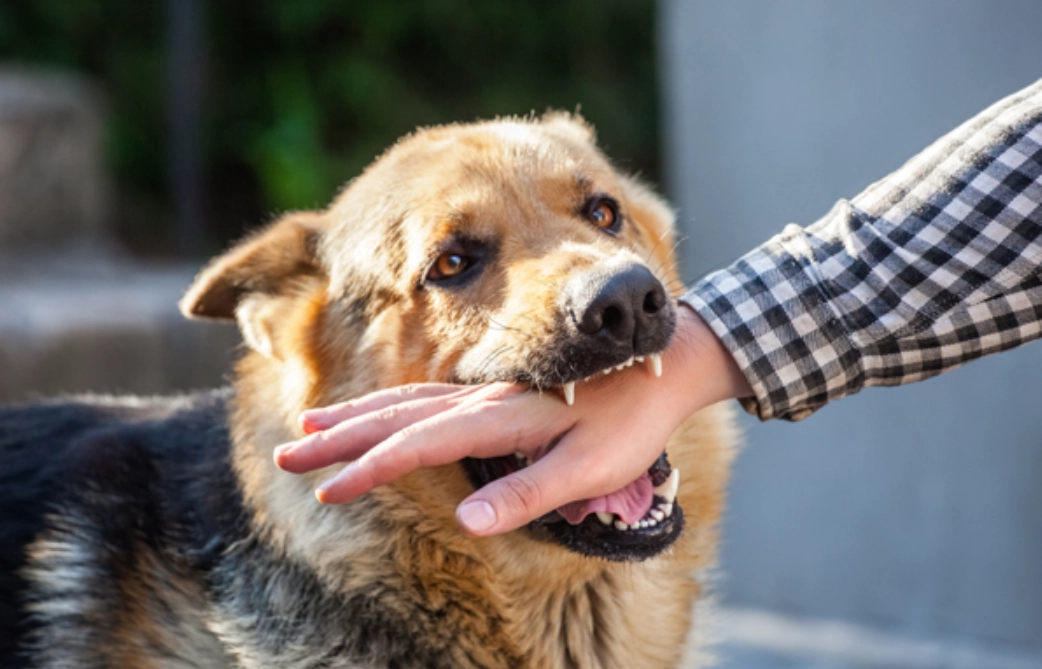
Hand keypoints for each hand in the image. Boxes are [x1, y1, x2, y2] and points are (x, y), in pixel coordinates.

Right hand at [274, 305, 750, 535]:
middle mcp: (484, 399)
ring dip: (357, 415)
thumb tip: (468, 521)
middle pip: (397, 416)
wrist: (666, 363)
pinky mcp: (496, 393)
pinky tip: (378, 414)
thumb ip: (529, 492)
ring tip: (312, 424)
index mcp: (503, 418)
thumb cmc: (632, 421)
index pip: (420, 445)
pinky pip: (430, 397)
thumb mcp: (591, 467)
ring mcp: (487, 391)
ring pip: (406, 400)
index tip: (329, 489)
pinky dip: (391, 406)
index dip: (371, 469)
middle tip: (289, 452)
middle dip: (340, 437)